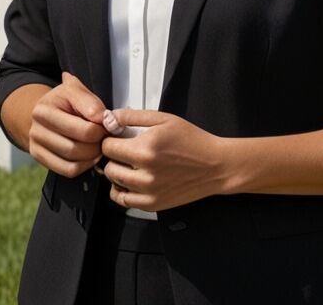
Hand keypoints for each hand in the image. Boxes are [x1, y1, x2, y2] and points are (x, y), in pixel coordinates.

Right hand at [28, 71, 106, 177]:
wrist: (47, 110)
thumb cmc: (65, 100)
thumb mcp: (77, 90)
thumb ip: (92, 103)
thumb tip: (106, 121)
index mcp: (44, 111)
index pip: (84, 130)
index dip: (102, 130)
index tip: (107, 125)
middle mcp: (36, 130)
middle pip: (76, 149)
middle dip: (97, 145)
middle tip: (105, 137)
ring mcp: (36, 147)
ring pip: (72, 163)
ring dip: (92, 156)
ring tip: (98, 144)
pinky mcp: (41, 158)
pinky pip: (68, 171)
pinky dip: (84, 165)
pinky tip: (89, 155)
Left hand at [100, 109, 226, 211]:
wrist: (214, 166)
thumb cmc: (191, 140)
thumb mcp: (163, 119)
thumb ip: (132, 116)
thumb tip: (109, 118)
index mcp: (146, 149)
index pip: (108, 147)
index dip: (111, 139)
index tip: (118, 137)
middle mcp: (145, 173)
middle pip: (108, 166)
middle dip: (113, 156)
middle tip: (125, 150)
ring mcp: (149, 192)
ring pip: (114, 184)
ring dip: (117, 172)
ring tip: (129, 164)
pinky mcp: (153, 204)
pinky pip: (123, 201)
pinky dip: (121, 190)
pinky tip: (130, 180)